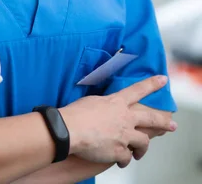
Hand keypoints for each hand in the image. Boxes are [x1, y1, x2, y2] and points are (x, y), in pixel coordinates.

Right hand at [60, 75, 176, 167]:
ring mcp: (124, 135)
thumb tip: (106, 107)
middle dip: (163, 122)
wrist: (69, 130)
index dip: (152, 84)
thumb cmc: (75, 114)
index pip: (138, 90)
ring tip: (139, 153)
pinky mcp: (119, 151)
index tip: (163, 80)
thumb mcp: (92, 101)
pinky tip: (120, 161)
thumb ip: (105, 104)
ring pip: (143, 142)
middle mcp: (124, 118)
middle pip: (150, 118)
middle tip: (172, 125)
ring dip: (141, 149)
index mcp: (116, 102)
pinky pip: (127, 158)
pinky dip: (124, 160)